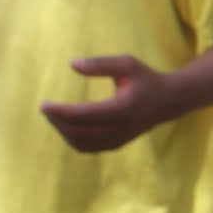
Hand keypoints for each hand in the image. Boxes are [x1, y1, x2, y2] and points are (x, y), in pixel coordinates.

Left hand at [39, 55, 179, 152]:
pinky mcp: (117, 144)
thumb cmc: (146, 79)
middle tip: (46, 108)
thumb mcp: (127, 63)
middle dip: (58, 122)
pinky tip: (67, 126)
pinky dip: (74, 139)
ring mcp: (119, 139)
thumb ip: (100, 64)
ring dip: (64, 132)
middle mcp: (120, 128)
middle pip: (79, 132)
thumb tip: (71, 64)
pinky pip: (89, 148)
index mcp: (122, 109)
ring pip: (82, 144)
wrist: (169, 101)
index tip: (44, 104)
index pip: (84, 115)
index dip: (60, 112)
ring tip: (54, 117)